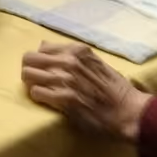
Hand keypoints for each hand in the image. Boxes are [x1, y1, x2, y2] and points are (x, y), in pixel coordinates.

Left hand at [22, 42, 150, 143]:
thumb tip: (43, 45)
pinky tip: (47, 101)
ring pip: (28, 75)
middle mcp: (69, 61)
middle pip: (29, 59)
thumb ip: (69, 53)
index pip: (41, 49)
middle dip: (29, 70)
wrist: (128, 111)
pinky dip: (38, 97)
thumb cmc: (113, 88)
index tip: (43, 70)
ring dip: (32, 84)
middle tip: (36, 81)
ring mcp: (66, 79)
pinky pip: (36, 93)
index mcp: (77, 51)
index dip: (39, 61)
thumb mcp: (94, 62)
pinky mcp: (64, 98)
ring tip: (42, 92)